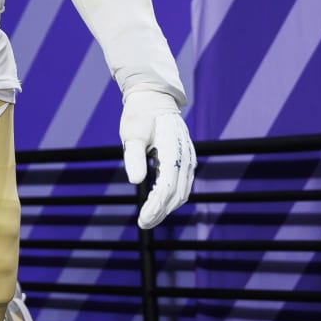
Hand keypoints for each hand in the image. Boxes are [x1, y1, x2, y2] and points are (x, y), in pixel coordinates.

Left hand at [120, 85, 193, 229]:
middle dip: (161, 212)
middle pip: (177, 194)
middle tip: (144, 224)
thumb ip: (134, 157)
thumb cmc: (139, 114)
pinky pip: (183, 183)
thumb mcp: (132, 133)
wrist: (153, 97)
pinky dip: (172, 197)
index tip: (142, 220)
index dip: (155, 207)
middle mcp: (184, 156)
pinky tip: (158, 203)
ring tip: (149, 218)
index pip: (166, 187)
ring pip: (182, 191)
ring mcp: (188, 157)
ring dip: (167, 207)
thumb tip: (135, 181)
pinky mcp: (186, 158)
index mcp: (172, 150)